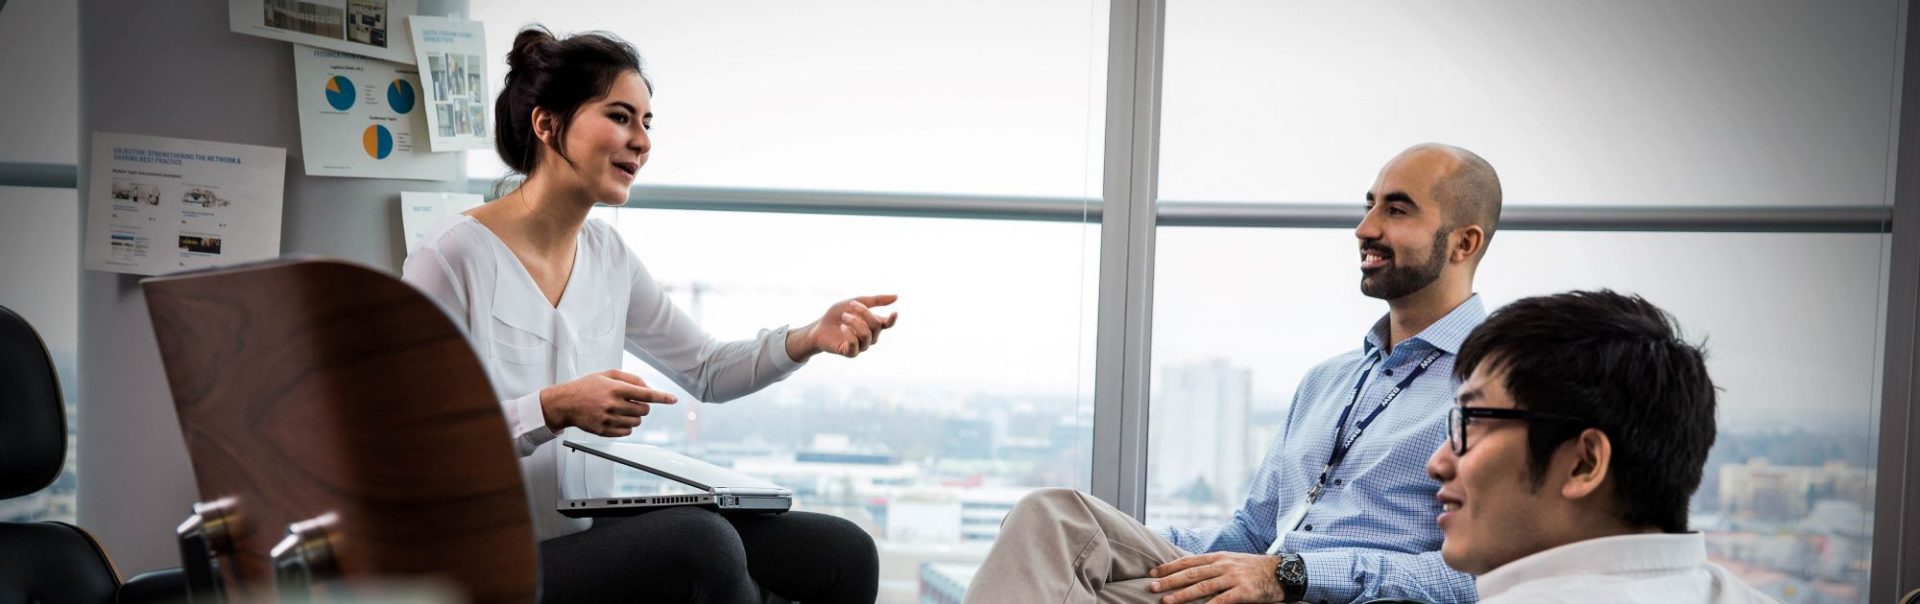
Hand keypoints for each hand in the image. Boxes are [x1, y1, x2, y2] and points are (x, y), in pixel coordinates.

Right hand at [537, 369, 677, 435]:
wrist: (566, 403)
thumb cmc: (587, 386)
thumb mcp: (608, 374)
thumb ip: (631, 378)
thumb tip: (648, 387)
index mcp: (615, 389)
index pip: (646, 394)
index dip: (662, 397)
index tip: (673, 399)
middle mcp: (613, 404)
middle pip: (644, 410)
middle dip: (643, 406)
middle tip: (632, 402)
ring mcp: (608, 419)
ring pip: (637, 422)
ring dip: (635, 416)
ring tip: (621, 409)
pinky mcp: (604, 431)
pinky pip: (626, 432)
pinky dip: (627, 426)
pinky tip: (617, 418)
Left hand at [788, 294, 898, 360]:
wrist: (819, 327)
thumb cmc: (837, 315)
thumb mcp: (854, 303)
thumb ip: (874, 300)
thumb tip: (896, 297)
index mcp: (873, 325)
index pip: (887, 324)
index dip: (892, 320)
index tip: (894, 312)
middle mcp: (870, 337)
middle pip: (876, 326)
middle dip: (864, 312)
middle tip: (851, 304)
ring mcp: (861, 346)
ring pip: (867, 335)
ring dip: (855, 322)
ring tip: (844, 315)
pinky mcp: (850, 353)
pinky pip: (855, 345)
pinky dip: (849, 334)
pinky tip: (842, 327)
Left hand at [1147, 552, 1285, 603]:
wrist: (1283, 572)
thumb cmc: (1254, 569)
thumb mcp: (1232, 561)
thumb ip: (1212, 566)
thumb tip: (1189, 572)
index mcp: (1218, 557)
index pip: (1189, 561)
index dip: (1170, 567)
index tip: (1153, 572)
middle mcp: (1223, 565)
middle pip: (1191, 573)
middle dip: (1170, 581)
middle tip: (1152, 587)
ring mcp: (1233, 578)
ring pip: (1203, 586)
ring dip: (1183, 595)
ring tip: (1167, 601)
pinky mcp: (1244, 592)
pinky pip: (1222, 601)